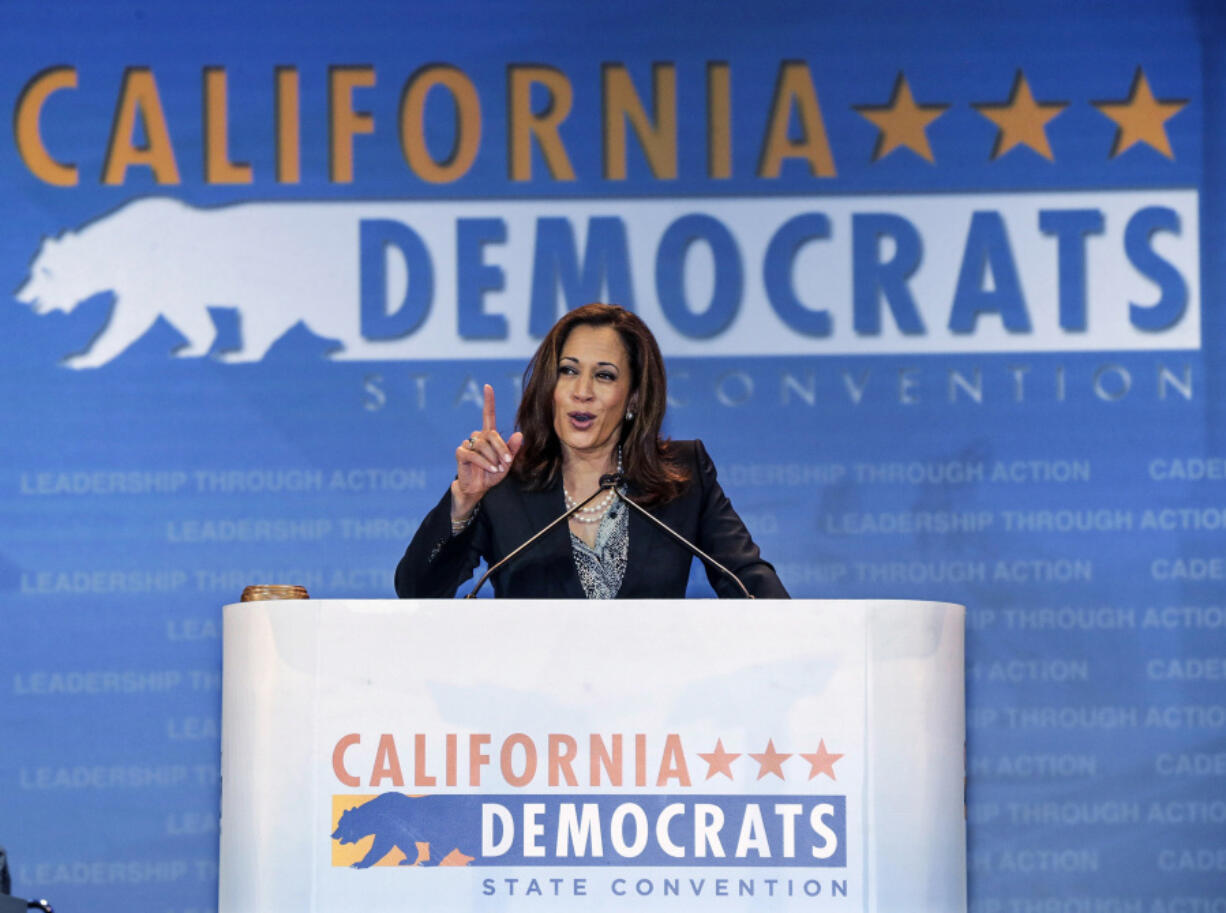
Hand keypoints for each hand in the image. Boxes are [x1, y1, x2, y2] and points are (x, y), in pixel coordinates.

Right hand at [452, 384, 523, 519]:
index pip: (488, 415)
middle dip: (501, 448)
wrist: (478, 489)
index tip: (488, 386)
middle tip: (506, 463)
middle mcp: (478, 437)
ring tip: (497, 469)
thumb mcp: (506, 463)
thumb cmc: (492, 474)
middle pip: (491, 434)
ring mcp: (468, 444)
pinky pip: (473, 454)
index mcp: (489, 436)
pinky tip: (490, 469)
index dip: (488, 401)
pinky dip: (484, 462)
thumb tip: (519, 433)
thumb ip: (512, 449)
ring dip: (493, 458)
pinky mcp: (461, 454)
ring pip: (483, 444)